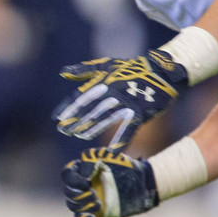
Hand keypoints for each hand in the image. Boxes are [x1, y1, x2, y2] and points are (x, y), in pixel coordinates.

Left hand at [54, 50, 187, 149]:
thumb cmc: (131, 67)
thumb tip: (62, 73)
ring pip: (105, 119)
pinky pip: (128, 130)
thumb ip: (84, 70)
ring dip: (91, 129)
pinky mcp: (140, 113)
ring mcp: (126, 104)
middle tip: (63, 130)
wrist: (161, 71)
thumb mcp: (106, 64)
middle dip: (76, 120)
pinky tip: (111, 152)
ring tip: (79, 135)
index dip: (68, 108)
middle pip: (90, 110)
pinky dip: (120, 141)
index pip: (81, 97)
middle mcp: (112, 93)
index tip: (56, 118)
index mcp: (103, 82)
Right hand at [61, 148, 157, 216]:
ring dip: (82, 205)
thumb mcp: (110, 156)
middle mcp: (82, 184)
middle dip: (79, 195)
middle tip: (94, 195)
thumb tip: (83, 174)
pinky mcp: (94, 211)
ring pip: (72, 205)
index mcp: (83, 169)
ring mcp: (87, 198)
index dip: (73, 180)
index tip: (87, 182)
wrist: (142, 185)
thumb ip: (92, 160)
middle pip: (68, 191)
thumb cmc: (126, 167)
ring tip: (98, 204)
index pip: (67, 175)